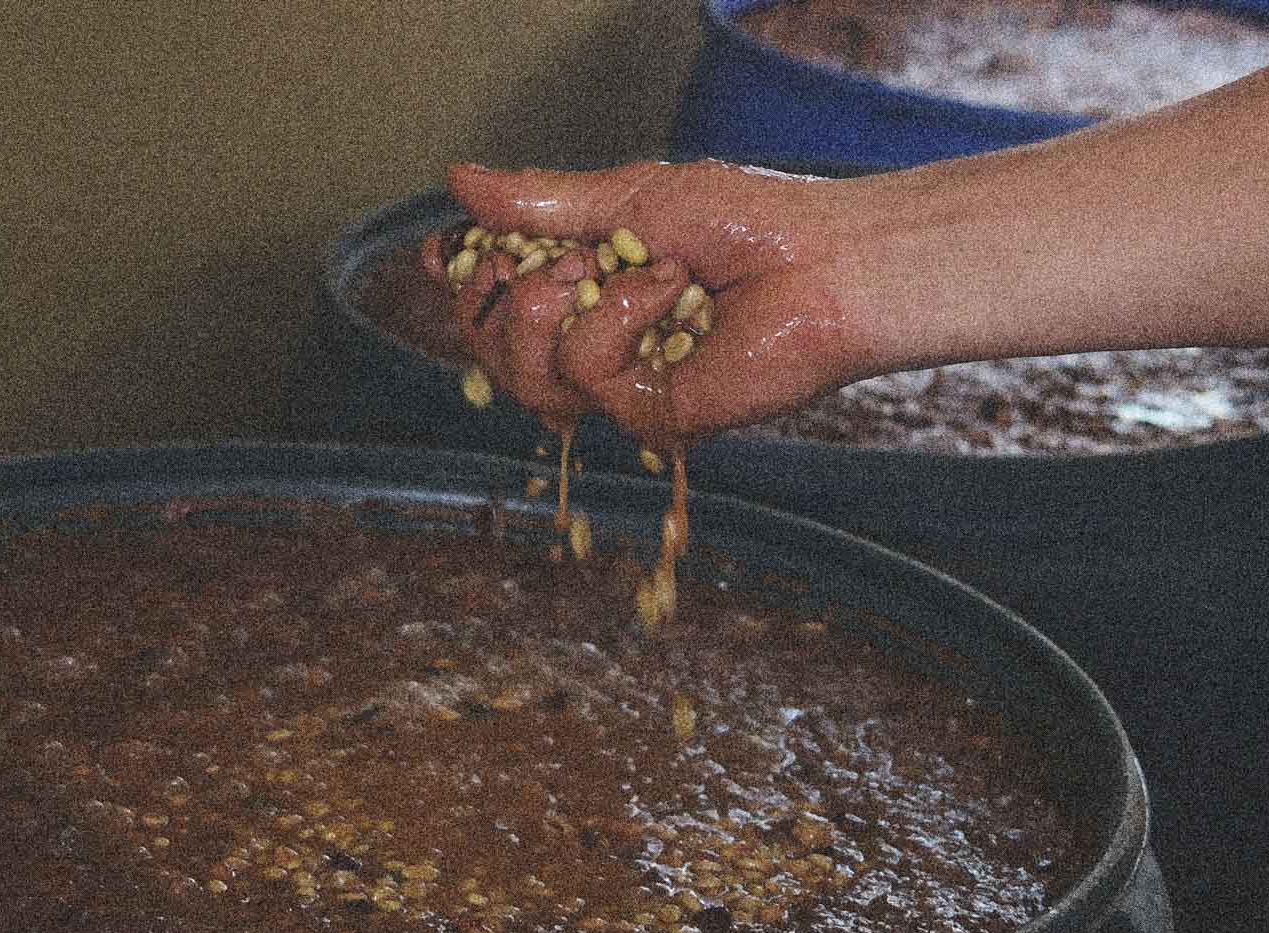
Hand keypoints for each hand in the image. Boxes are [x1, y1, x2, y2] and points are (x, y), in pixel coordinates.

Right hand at [431, 159, 880, 444]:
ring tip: (608, 264)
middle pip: (492, 354)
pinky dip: (618, 314)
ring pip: (525, 377)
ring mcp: (622, 387)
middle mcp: (597, 345)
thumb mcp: (628, 198)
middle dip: (494, 298)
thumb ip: (544, 201)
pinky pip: (585, 373)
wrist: (821, 260)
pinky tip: (669, 289)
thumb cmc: (748, 224)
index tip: (446, 248)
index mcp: (586, 292)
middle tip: (539, 259)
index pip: (491, 306)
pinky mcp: (648, 415)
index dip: (461, 280)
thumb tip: (457, 181)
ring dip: (551, 307)